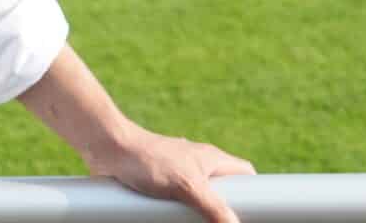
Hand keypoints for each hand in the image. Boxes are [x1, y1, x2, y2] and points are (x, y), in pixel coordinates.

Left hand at [84, 123, 255, 222]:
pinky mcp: (159, 186)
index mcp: (212, 159)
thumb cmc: (149, 161)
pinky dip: (177, 216)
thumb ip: (212, 207)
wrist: (109, 150)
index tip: (256, 211)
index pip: (245, 173)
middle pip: (222, 191)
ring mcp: (178, 176)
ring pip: (198, 200)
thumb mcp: (186, 186)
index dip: (255, 190)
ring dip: (199, 215)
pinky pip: (177, 203)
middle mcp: (198, 166)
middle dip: (224, 210)